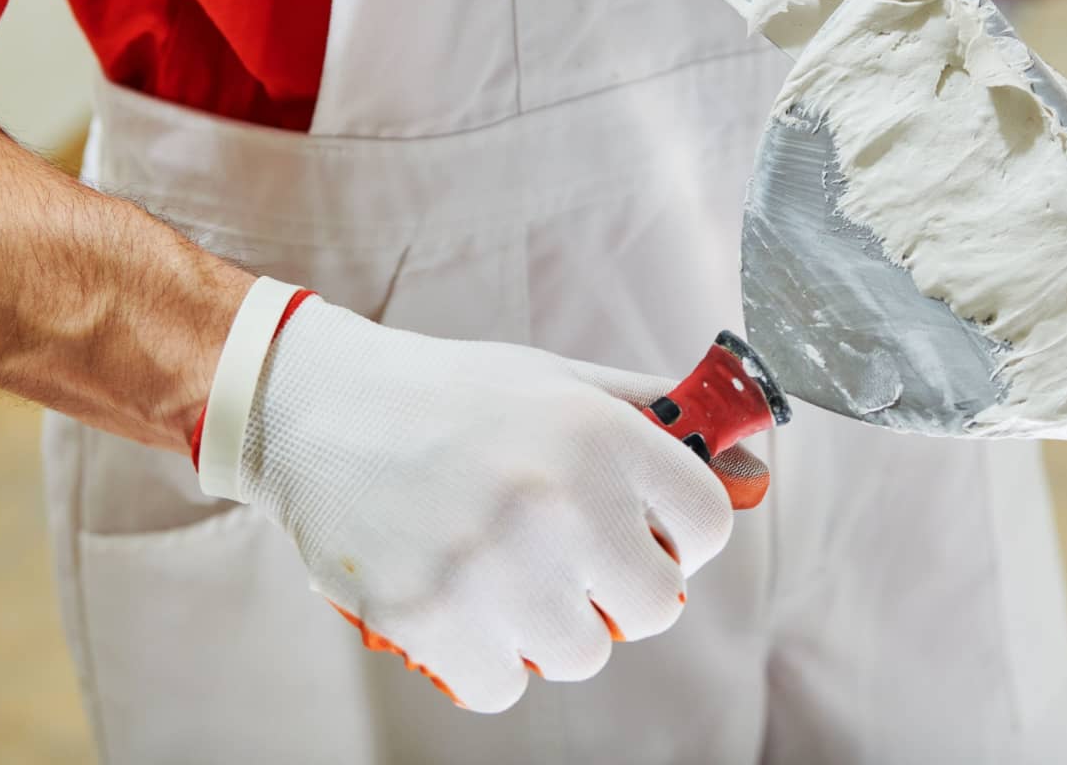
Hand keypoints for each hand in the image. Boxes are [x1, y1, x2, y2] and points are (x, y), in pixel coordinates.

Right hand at [201, 295, 753, 711]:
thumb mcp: (559, 382)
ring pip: (581, 654)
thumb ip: (654, 419)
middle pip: (655, 606)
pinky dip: (485, 659)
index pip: (710, 524)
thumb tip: (752, 462)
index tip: (644, 530)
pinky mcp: (426, 617)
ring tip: (504, 573)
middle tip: (569, 560)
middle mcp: (555, 498)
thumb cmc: (450, 399)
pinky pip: (502, 685)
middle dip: (621, 591)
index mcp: (598, 432)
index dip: (681, 534)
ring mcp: (490, 565)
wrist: (313, 409)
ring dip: (550, 627)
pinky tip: (459, 602)